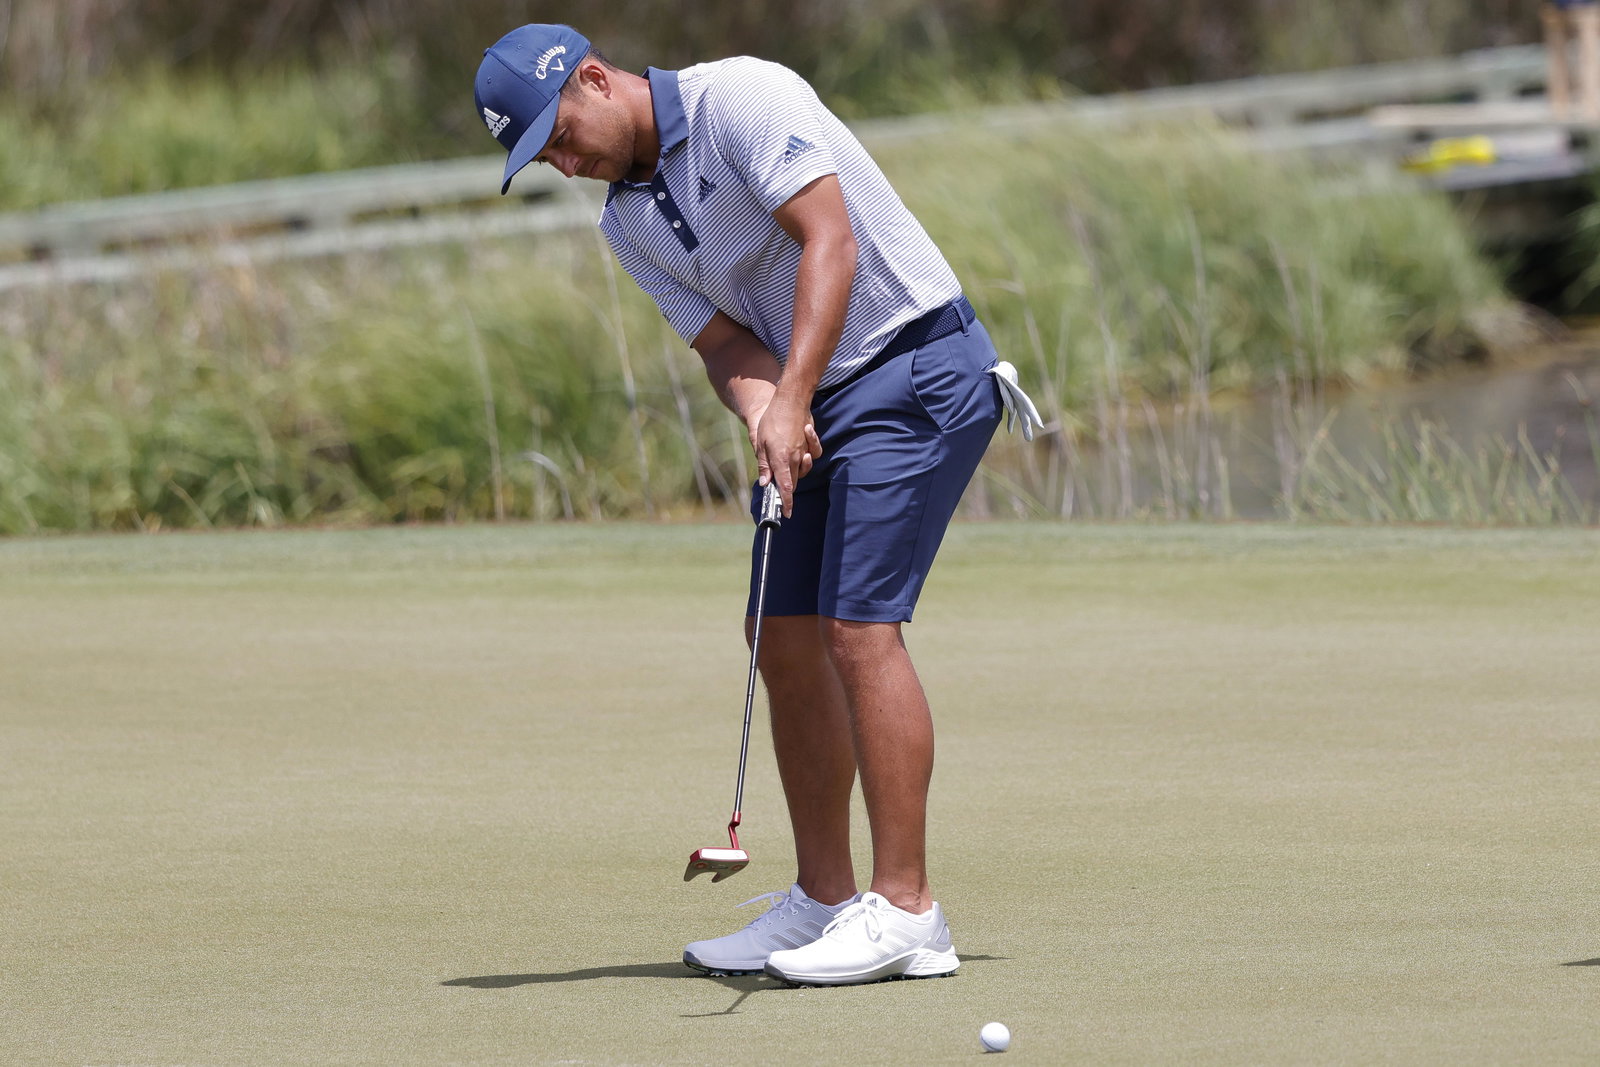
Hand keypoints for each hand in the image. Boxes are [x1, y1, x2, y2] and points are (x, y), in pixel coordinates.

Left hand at [749, 393, 822, 515]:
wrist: (791, 400)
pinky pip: (812, 456)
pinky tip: (800, 449)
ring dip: (794, 472)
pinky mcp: (811, 443)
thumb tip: (765, 482)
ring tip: (784, 462)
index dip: (787, 503)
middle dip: (787, 488)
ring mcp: (805, 451)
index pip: (785, 488)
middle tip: (779, 490)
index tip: (787, 514)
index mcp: (781, 460)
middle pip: (793, 482)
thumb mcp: (761, 443)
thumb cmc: (773, 420)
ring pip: (802, 470)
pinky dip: (807, 457)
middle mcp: (795, 458)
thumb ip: (764, 465)